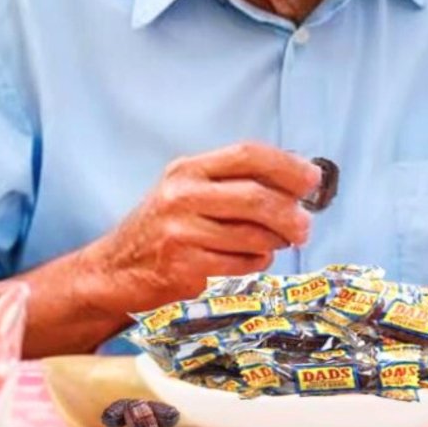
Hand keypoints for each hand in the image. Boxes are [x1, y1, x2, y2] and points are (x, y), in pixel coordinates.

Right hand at [92, 144, 320, 313]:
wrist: (114, 272)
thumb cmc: (161, 229)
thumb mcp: (186, 191)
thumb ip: (231, 182)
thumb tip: (297, 181)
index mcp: (188, 169)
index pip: (248, 154)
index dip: (287, 166)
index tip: (312, 179)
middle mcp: (182, 196)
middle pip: (256, 197)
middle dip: (290, 214)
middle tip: (305, 227)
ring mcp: (182, 234)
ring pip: (254, 237)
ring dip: (272, 244)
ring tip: (267, 245)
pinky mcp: (185, 271)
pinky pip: (242, 268)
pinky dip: (253, 266)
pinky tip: (243, 263)